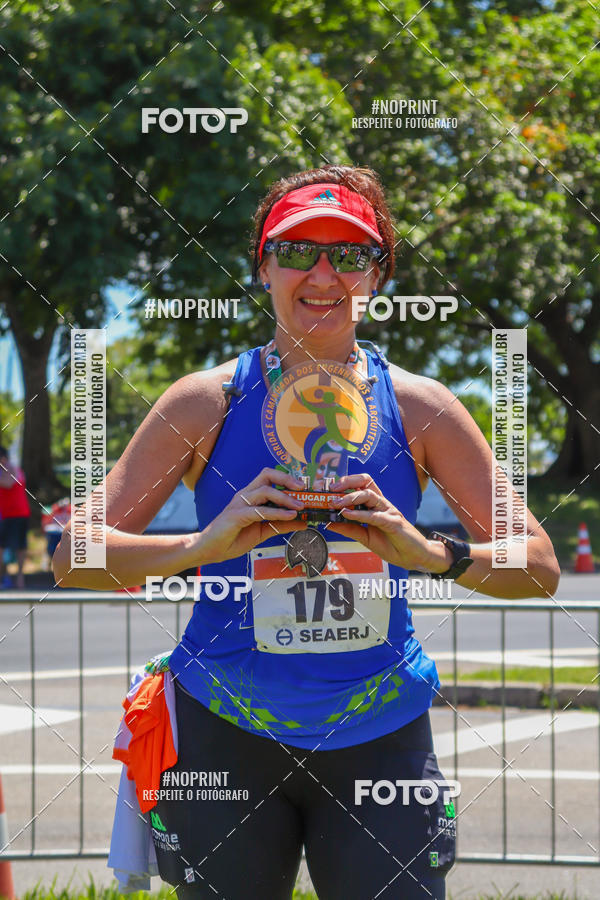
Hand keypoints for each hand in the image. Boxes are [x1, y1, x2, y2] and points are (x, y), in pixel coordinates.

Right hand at [196, 467, 307, 563]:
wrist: (210, 551)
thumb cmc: (233, 538)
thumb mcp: (263, 531)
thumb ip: (281, 525)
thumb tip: (302, 522)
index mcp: (251, 496)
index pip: (270, 478)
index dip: (287, 479)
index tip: (305, 488)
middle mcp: (245, 495)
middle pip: (266, 474)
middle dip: (286, 478)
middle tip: (303, 488)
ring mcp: (239, 503)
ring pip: (265, 490)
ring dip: (285, 497)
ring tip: (300, 507)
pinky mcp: (236, 515)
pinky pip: (259, 510)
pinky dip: (277, 512)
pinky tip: (289, 516)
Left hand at [326, 473, 450, 572]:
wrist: (414, 558)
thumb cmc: (393, 546)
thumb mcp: (365, 538)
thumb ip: (349, 529)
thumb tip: (329, 524)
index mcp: (375, 506)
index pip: (361, 485)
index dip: (344, 483)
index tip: (327, 489)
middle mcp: (382, 504)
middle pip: (365, 482)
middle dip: (346, 482)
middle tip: (330, 490)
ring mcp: (389, 511)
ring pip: (369, 495)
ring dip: (349, 497)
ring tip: (335, 503)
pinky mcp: (394, 523)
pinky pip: (375, 515)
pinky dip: (359, 514)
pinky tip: (347, 514)